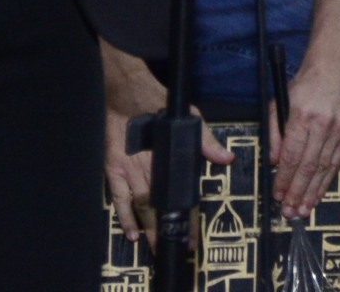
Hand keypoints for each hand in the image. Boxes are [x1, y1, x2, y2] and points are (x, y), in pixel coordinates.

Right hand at [100, 42, 228, 253]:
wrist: (126, 91)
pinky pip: (118, 198)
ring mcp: (128, 170)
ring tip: (156, 247)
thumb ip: (206, 141)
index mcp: (168, 158)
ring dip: (149, 229)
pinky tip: (132, 233)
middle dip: (169, 229)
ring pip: (140, 207)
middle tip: (178, 247)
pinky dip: (124, 216)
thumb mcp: (189, 117)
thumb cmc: (158, 102)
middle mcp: (148, 168)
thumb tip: (226, 158)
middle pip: (160, 206)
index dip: (187, 217)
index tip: (193, 235)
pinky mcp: (113, 168)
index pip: (180, 194)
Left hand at [272, 48, 339, 219]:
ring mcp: (338, 130)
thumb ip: (275, 134)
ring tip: (304, 210)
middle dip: (298, 192)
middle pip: (308, 166)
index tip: (278, 195)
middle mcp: (322, 124)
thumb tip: (275, 163)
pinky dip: (327, 181)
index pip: (292, 155)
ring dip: (313, 192)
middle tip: (290, 211)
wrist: (333, 70)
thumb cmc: (303, 87)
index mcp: (302, 116)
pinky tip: (320, 194)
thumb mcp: (279, 104)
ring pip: (324, 168)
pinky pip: (337, 162)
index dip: (284, 179)